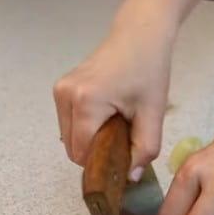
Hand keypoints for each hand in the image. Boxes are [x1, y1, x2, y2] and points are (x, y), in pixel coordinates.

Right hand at [53, 26, 172, 179]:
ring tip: (119, 126)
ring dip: (92, 141)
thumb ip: (145, 149)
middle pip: (73, 148)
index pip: (84, 153)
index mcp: (86, 102)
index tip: (125, 162)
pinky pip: (70, 123)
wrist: (140, 37)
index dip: (103, 164)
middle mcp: (65, 96)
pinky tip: (109, 118)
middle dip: (98, 154)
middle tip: (126, 143)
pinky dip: (87, 129)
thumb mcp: (153, 113)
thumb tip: (131, 178)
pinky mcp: (61, 88)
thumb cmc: (149, 71)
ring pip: (70, 137)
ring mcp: (60, 91)